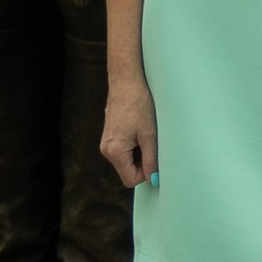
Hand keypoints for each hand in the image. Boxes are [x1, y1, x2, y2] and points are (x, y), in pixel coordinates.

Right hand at [98, 73, 158, 192]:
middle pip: (128, 171)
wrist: (125, 81)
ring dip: (138, 153)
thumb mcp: (149, 134)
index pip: (131, 179)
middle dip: (142, 162)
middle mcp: (106, 150)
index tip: (155, 156)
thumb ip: (151, 160)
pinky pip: (122, 150)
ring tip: (144, 133)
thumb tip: (153, 180)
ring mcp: (106, 143)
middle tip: (151, 142)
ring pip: (126, 161)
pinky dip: (133, 145)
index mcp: (115, 152)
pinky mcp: (109, 136)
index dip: (146, 172)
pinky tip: (138, 129)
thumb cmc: (138, 104)